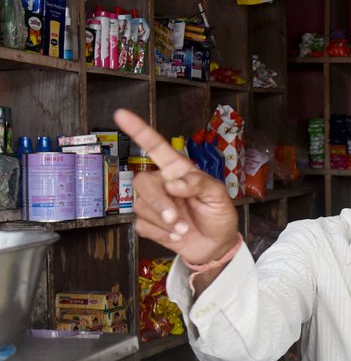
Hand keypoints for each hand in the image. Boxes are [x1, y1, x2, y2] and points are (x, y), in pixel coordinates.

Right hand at [113, 109, 239, 264]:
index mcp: (179, 170)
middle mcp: (163, 184)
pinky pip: (142, 225)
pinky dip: (161, 234)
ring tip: (184, 228)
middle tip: (175, 219)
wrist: (217, 245)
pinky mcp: (149, 224)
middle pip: (142, 182)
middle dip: (158, 203)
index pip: (156, 147)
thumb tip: (174, 183)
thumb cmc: (219, 215)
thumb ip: (199, 184)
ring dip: (164, 222)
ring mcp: (154, 204)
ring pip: (140, 206)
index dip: (139, 130)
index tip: (121, 115)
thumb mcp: (219, 196)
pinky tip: (176, 235)